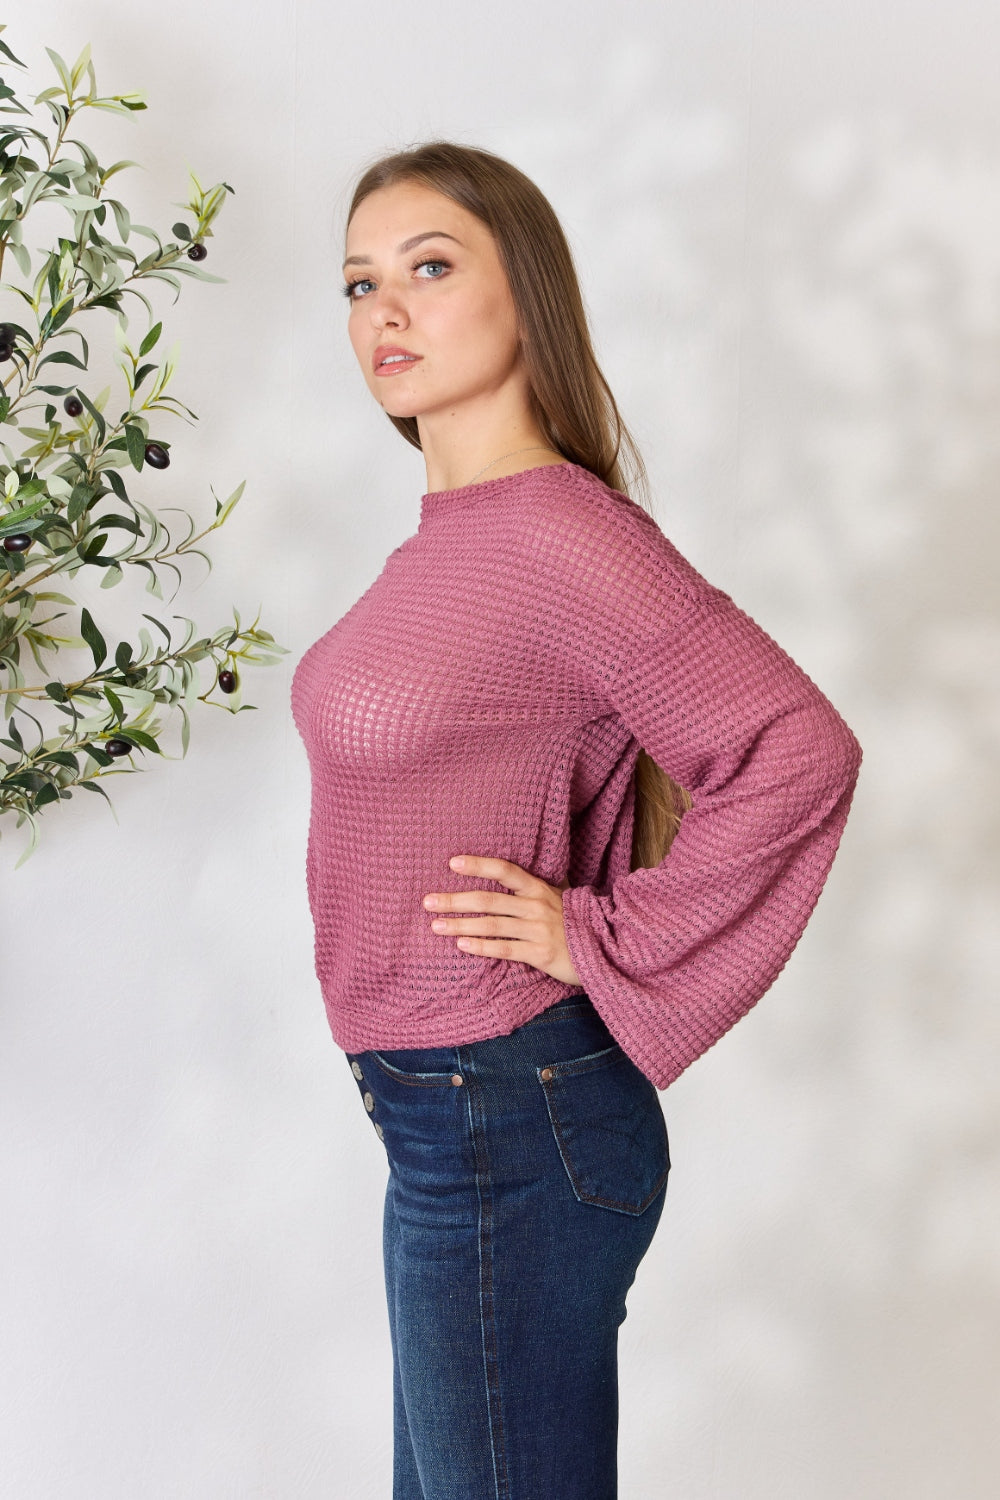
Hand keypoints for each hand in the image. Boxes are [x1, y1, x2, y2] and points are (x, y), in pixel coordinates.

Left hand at [423, 855, 581, 985]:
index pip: (505, 870)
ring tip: (436, 926)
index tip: (452, 862)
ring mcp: (538, 930)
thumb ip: (531, 890)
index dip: (478, 865)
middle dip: (455, 900)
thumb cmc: (575, 923)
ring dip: (460, 925)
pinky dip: (481, 947)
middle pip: (488, 900)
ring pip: (491, 925)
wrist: (606, 948)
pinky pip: (505, 949)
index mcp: (539, 889)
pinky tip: (462, 946)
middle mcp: (536, 906)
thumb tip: (501, 880)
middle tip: (427, 902)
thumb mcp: (557, 898)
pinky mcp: (540, 953)